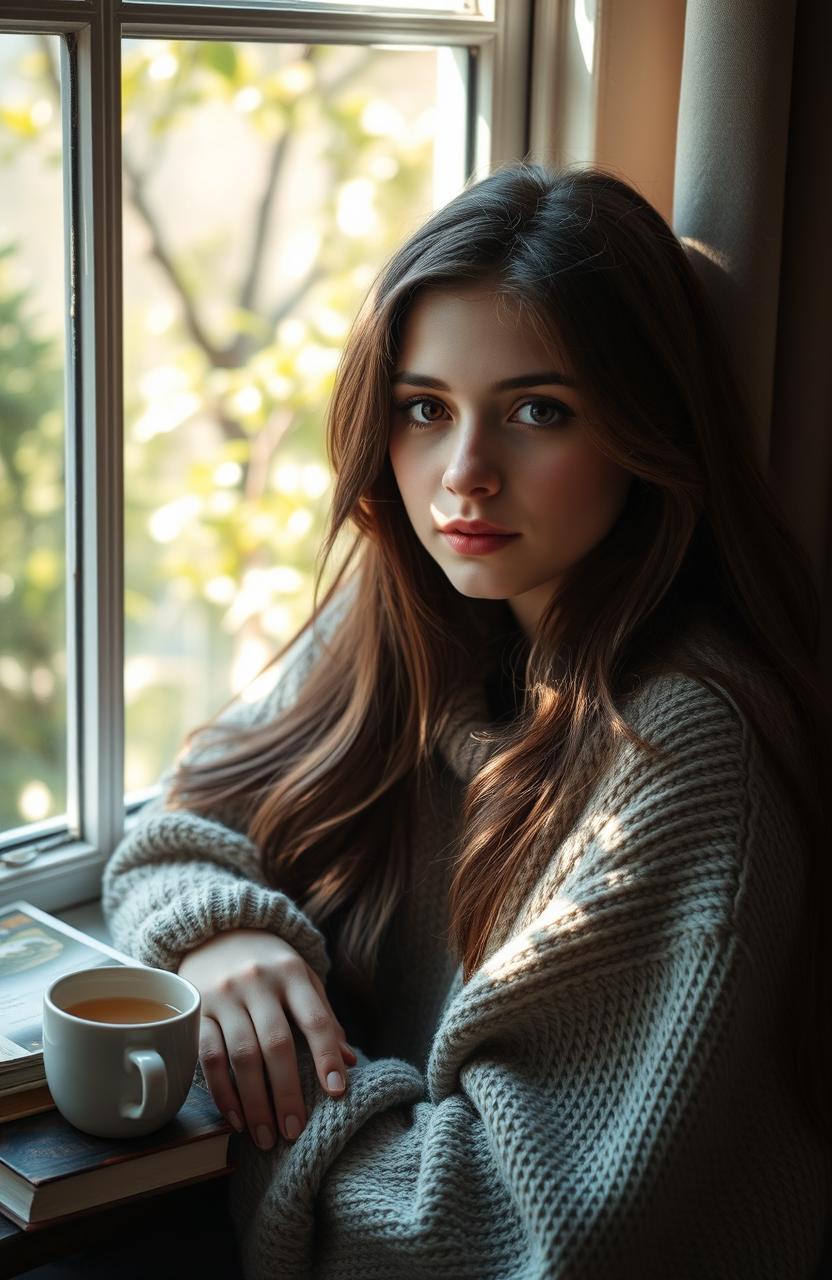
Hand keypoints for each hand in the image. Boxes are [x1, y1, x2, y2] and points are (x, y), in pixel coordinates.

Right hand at [177, 929, 357, 1148]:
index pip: (314, 1019)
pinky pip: (208, 1057)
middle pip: (276, 1044)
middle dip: (287, 1092)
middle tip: (295, 1130)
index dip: (326, 1056)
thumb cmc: (270, 965)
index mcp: (291, 973)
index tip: (337, 1092)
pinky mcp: (196, 1012)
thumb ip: (324, 1018)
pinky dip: (223, 1092)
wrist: (217, 932)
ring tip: (267, 1137)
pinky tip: (237, 1119)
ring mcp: (223, 996)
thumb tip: (350, 1061)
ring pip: (241, 1056)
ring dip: (255, 1102)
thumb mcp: (302, 979)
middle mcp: (257, 982)